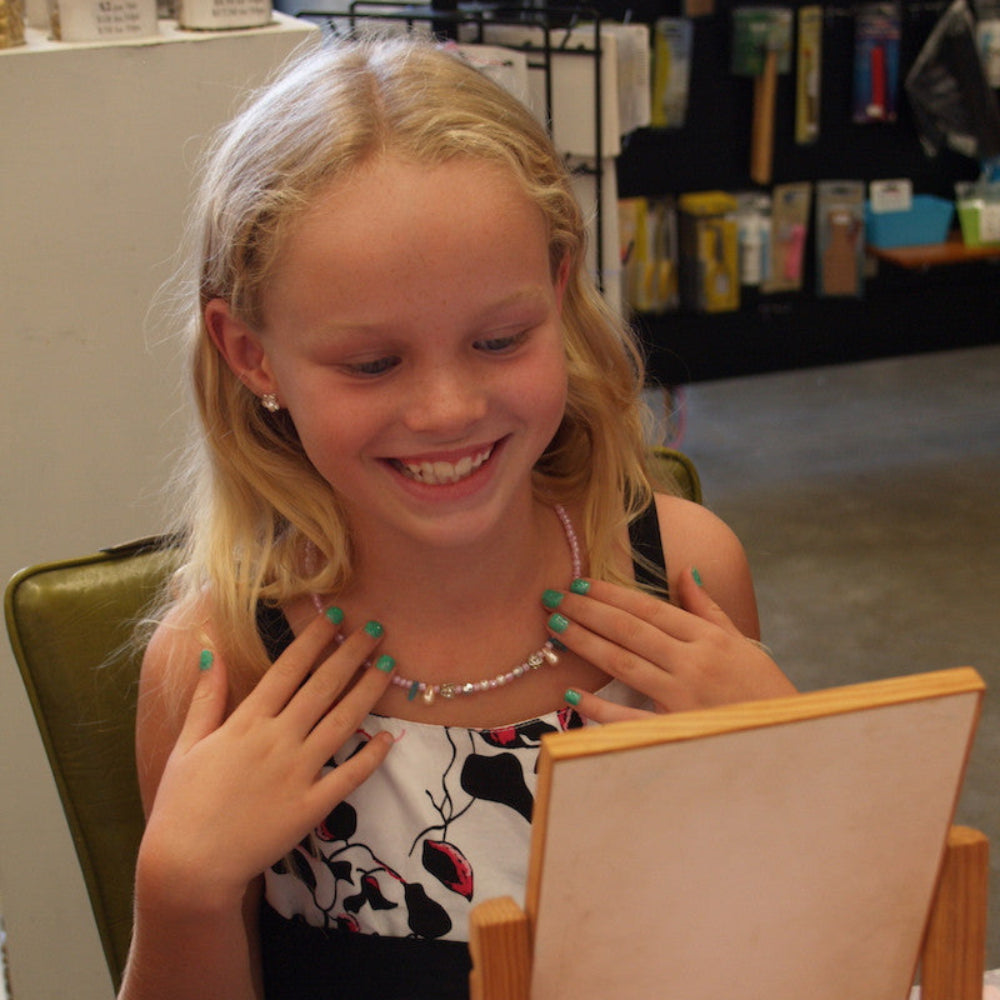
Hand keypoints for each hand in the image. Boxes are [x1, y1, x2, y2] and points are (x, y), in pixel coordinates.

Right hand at [137, 610, 394, 906]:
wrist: (187, 867)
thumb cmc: (181, 805)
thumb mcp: (187, 744)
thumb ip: (206, 698)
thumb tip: (212, 652)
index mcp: (247, 722)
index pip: (289, 669)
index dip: (315, 640)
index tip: (338, 616)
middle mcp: (278, 740)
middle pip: (323, 687)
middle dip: (351, 654)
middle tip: (376, 629)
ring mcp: (298, 773)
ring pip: (343, 723)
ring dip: (368, 691)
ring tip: (390, 666)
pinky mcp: (311, 807)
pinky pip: (349, 777)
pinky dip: (371, 756)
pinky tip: (389, 736)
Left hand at [545, 569, 794, 721]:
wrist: (788, 740)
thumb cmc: (761, 690)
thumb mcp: (740, 643)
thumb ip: (707, 608)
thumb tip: (685, 571)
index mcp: (707, 638)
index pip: (648, 608)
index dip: (610, 594)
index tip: (579, 583)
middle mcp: (692, 663)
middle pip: (629, 630)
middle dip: (587, 611)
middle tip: (553, 598)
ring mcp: (682, 698)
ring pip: (623, 664)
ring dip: (585, 644)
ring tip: (555, 628)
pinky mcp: (675, 732)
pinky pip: (629, 719)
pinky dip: (599, 708)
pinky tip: (571, 693)